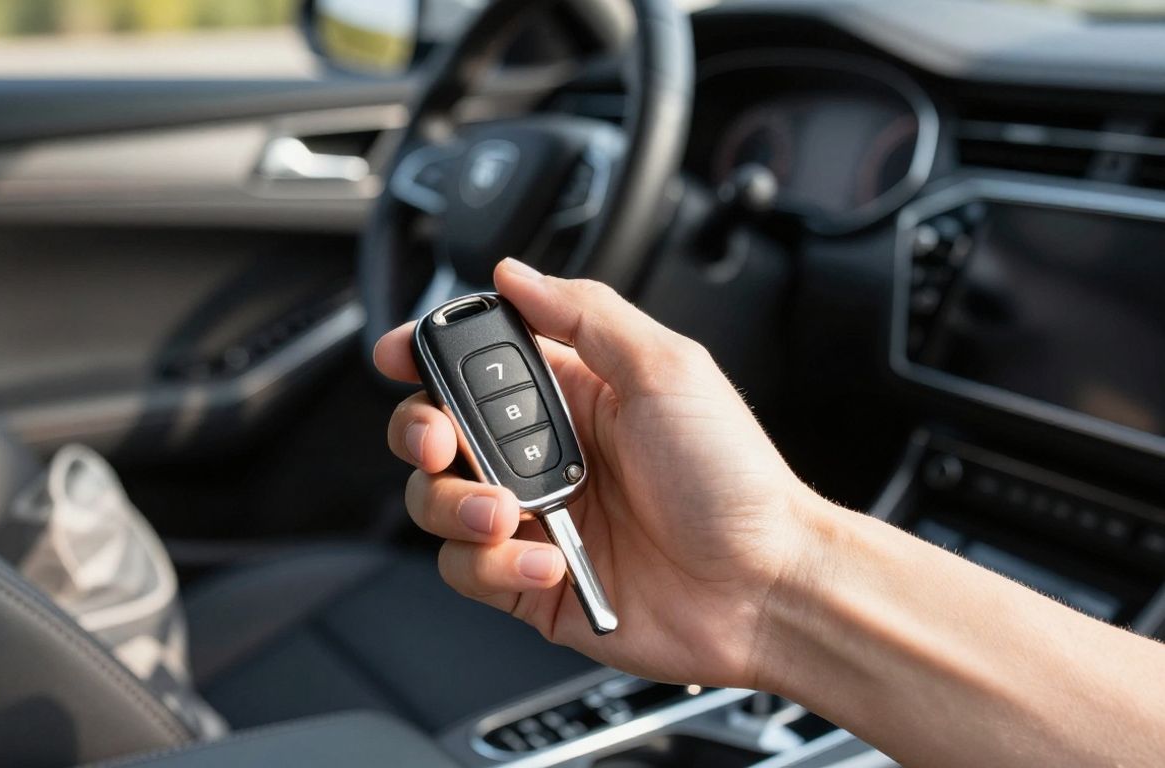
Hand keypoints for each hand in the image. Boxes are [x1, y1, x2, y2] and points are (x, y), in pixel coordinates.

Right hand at [375, 258, 822, 688]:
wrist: (765, 588)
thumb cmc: (733, 479)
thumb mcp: (667, 369)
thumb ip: (585, 314)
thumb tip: (515, 273)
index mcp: (572, 394)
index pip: (475, 364)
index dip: (428, 356)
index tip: (400, 354)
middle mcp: (543, 455)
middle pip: (434, 431)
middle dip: (419, 432)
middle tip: (440, 441)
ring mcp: (533, 520)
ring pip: (436, 503)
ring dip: (454, 505)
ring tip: (508, 513)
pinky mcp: (528, 584)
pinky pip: (468, 570)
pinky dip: (493, 568)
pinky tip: (543, 564)